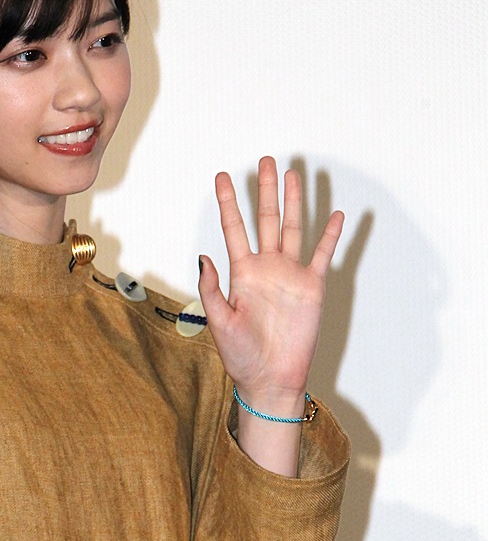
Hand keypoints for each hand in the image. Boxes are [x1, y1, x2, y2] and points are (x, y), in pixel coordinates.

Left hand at [197, 156, 343, 412]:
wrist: (270, 379)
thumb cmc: (241, 356)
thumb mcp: (219, 321)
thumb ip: (212, 288)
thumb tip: (204, 256)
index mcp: (241, 273)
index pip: (233, 228)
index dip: (227, 202)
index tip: (221, 177)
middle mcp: (266, 268)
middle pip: (265, 219)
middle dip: (264, 190)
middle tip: (265, 161)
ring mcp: (290, 275)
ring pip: (294, 228)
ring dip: (293, 202)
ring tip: (294, 174)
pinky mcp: (312, 287)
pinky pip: (323, 254)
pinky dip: (330, 235)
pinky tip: (335, 214)